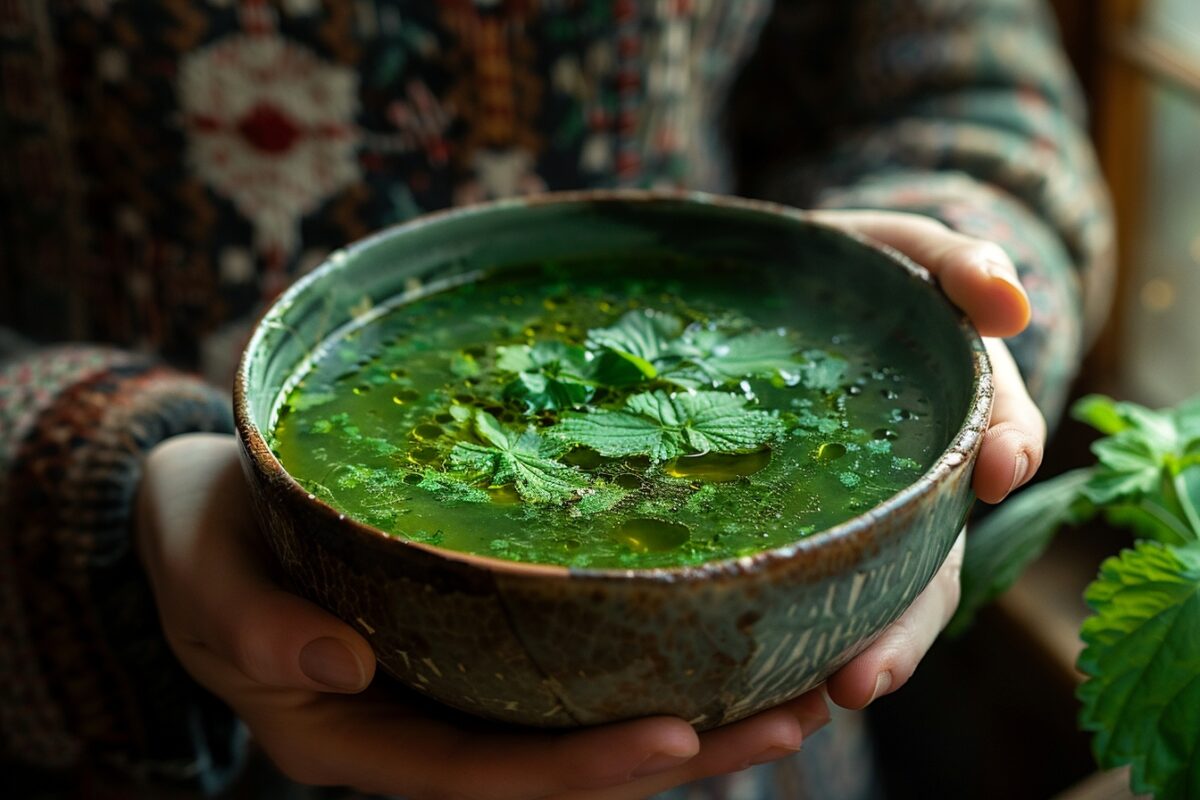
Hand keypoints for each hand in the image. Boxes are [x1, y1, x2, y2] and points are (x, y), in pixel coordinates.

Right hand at [135, 433, 831, 799]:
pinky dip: (650, 660)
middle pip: (563, 768)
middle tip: (798, 717)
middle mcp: (421, 730)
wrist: (206, 516)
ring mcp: (455, 691)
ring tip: (808, 689)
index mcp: (352, 739)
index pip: (482, 773)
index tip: (677, 736)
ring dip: (696, 718)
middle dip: (683, 754)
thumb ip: (254, 625)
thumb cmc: (197, 542)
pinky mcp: (479, 644)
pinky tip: (726, 636)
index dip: (579, 768)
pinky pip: (573, 670)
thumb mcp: (202, 577)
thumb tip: (341, 669)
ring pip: (583, 725)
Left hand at [809, 210, 1046, 708]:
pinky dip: (794, 632)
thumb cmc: (858, 272)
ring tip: (813, 697)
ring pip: (871, 597)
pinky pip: (808, 585)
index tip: (998, 464)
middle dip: (905, 626)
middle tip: (864, 677)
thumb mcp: (908, 250)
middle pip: (932, 565)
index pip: (998, 437)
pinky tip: (755, 676)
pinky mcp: (801, 522)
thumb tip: (1009, 302)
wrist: (785, 290)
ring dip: (849, 652)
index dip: (1005, 447)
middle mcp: (918, 478)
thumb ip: (959, 262)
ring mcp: (861, 509)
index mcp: (957, 409)